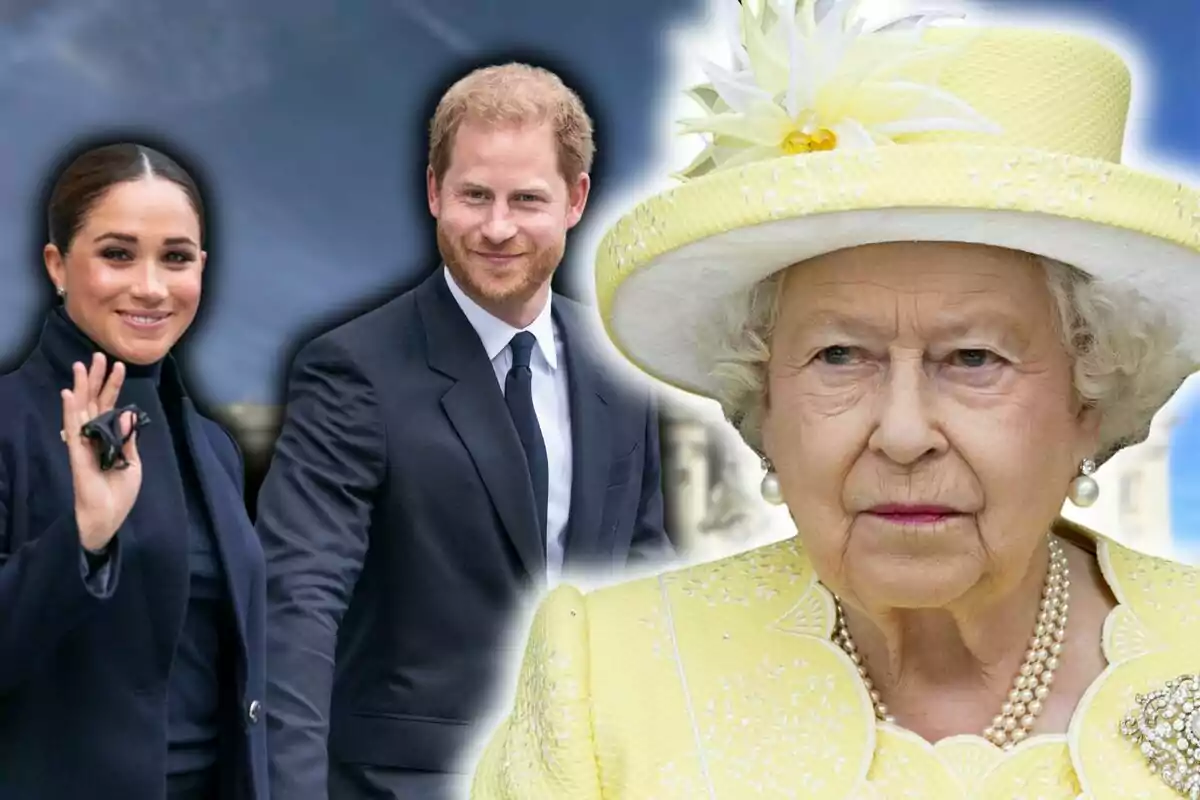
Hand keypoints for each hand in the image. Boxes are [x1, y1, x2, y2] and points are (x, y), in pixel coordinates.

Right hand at [61, 353, 141, 551]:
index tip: (119, 365)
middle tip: (97, 355)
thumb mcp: (132, 460)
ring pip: (81, 409)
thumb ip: (128, 437)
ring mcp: (83, 442)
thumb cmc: (120, 490)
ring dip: (81, 387)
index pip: (110, 405)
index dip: (113, 386)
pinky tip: (69, 394)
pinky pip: (72, 429)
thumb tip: (127, 412)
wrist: (109, 515)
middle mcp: (93, 435)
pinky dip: (70, 411)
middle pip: (94, 401)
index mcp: (108, 436)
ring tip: (81, 365)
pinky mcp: (77, 453)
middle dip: (96, 378)